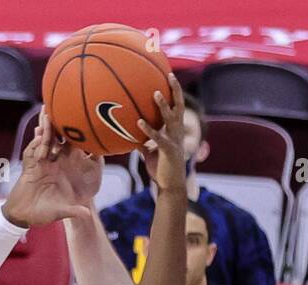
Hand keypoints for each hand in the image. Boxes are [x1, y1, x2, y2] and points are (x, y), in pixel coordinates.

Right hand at [1, 112, 99, 227]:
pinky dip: (35, 144)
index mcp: (63, 170)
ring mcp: (40, 164)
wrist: (23, 216)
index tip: (84, 123)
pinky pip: (32, 153)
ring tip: (47, 113)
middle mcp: (52, 164)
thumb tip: (86, 215)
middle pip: (57, 139)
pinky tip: (38, 133)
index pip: (72, 149)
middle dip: (59, 124)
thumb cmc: (43, 214)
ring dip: (46, 128)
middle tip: (63, 106)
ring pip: (44, 142)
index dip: (77, 137)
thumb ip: (73, 211)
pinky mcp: (29, 167)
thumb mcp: (61, 212)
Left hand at [135, 74, 186, 191]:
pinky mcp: (168, 151)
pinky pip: (158, 137)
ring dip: (162, 106)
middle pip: (178, 106)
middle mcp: (177, 133)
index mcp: (175, 131)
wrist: (170, 187)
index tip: (169, 76)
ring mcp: (174, 141)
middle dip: (175, 90)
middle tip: (169, 75)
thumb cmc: (160, 169)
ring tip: (155, 93)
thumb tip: (129, 134)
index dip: (175, 92)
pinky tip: (138, 122)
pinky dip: (148, 130)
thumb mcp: (149, 152)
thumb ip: (143, 141)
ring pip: (170, 119)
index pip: (177, 107)